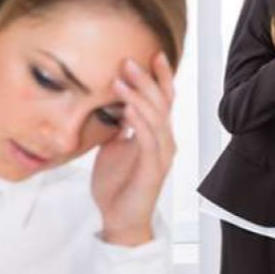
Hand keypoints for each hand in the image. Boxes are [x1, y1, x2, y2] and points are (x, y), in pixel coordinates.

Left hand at [92, 53, 176, 246]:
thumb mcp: (112, 146)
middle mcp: (164, 141)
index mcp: (155, 134)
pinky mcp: (153, 169)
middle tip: (129, 60)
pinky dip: (140, 123)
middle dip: (146, 80)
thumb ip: (117, 125)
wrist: (119, 220)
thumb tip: (110, 103)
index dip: (159, 76)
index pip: (163, 99)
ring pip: (157, 118)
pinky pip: (149, 140)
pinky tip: (127, 110)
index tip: (151, 53)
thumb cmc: (117, 185)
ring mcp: (161, 155)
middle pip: (162, 102)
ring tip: (122, 79)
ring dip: (140, 97)